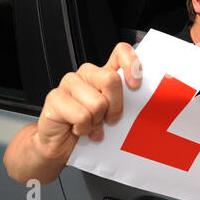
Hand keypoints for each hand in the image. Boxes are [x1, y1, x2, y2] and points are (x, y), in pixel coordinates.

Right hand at [35, 42, 141, 162]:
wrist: (61, 147)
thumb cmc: (92, 130)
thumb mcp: (115, 115)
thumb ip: (127, 103)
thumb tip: (144, 101)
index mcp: (104, 74)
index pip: (120, 52)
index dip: (131, 64)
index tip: (135, 85)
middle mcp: (87, 74)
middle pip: (111, 80)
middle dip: (115, 107)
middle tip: (109, 120)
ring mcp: (69, 83)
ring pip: (97, 102)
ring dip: (97, 122)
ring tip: (91, 126)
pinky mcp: (54, 98)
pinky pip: (81, 115)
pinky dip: (84, 129)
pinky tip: (79, 130)